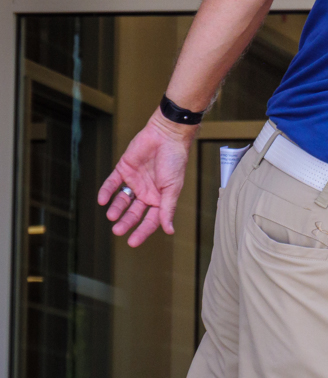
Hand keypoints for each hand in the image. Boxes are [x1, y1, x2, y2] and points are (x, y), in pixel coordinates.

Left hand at [98, 111, 194, 246]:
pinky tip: (101, 200)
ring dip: (116, 209)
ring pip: (122, 200)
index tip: (131, 242)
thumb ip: (168, 208)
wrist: (166, 135)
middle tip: (117, 231)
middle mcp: (147, 192)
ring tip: (111, 216)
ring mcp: (134, 181)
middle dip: (126, 222)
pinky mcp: (124, 169)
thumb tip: (169, 230)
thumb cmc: (175, 160)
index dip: (142, 231)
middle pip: (134, 212)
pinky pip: (112, 183)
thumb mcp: (173, 188)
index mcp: (160, 198)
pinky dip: (106, 192)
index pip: (150, 220)